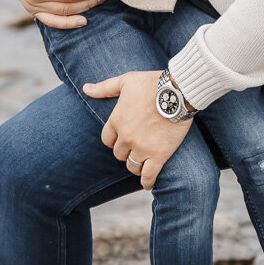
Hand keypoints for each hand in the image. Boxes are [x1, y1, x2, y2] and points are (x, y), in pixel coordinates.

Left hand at [83, 70, 192, 188]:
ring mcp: (142, 148)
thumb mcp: (125, 81)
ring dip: (135, 164)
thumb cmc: (152, 83)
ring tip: (142, 162)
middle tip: (135, 147)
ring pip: (132, 165)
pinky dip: (147, 182)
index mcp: (117, 121)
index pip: (107, 140)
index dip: (114, 140)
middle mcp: (126, 137)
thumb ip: (104, 87)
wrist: (177, 91)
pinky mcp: (159, 155)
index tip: (121, 139)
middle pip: (119, 154)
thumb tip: (86, 88)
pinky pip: (148, 175)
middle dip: (125, 151)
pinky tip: (147, 184)